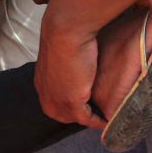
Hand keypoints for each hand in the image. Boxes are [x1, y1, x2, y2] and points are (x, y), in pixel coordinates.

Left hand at [35, 13, 106, 127]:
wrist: (65, 31)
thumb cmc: (66, 36)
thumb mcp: (62, 55)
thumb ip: (67, 66)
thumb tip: (79, 68)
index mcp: (42, 83)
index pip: (56, 102)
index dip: (72, 105)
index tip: (88, 105)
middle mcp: (46, 95)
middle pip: (64, 115)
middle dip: (81, 115)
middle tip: (100, 114)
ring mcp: (57, 101)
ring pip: (76, 118)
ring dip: (91, 119)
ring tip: (107, 117)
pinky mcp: (71, 102)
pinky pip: (87, 119)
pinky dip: (99, 121)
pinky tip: (109, 119)